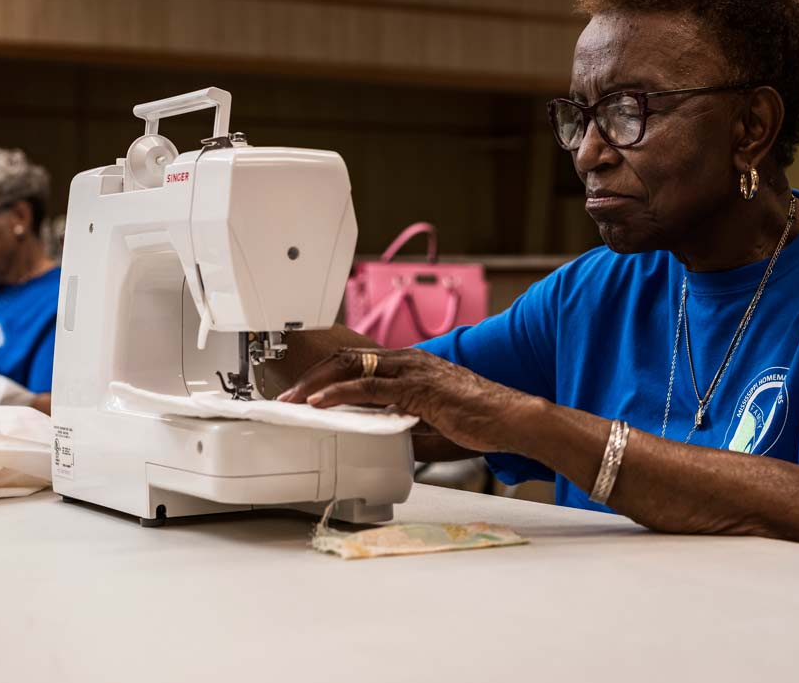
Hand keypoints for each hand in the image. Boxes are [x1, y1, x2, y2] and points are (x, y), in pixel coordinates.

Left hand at [277, 348, 540, 453]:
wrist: (510, 418)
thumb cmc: (479, 418)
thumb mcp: (430, 420)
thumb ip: (403, 423)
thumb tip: (380, 439)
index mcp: (410, 364)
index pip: (357, 361)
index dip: (326, 374)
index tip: (304, 392)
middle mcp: (407, 360)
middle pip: (346, 358)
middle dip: (311, 375)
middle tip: (288, 396)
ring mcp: (411, 370)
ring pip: (350, 367)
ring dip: (315, 384)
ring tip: (294, 401)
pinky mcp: (416, 387)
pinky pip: (367, 386)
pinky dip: (338, 393)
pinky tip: (320, 404)